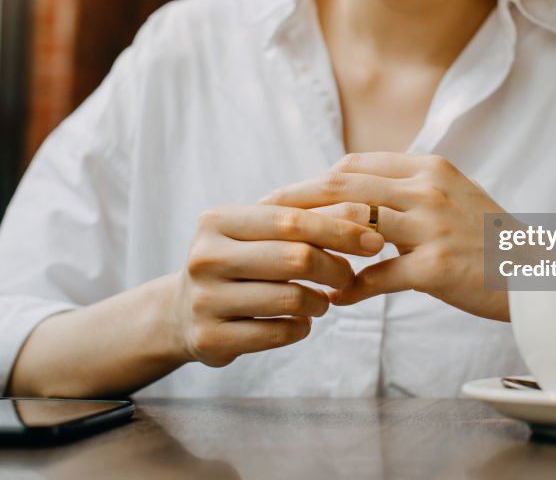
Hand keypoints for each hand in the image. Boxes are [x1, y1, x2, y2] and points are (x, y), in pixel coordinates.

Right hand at [174, 204, 384, 366]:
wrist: (180, 312)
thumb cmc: (236, 264)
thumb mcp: (255, 234)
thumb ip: (302, 222)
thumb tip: (368, 216)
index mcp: (218, 221)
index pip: (292, 220)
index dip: (340, 229)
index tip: (375, 241)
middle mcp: (206, 257)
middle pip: (297, 257)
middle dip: (336, 268)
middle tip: (349, 276)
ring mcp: (205, 299)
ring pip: (292, 298)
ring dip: (320, 302)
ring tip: (322, 301)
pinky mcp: (210, 338)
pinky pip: (279, 332)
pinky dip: (301, 327)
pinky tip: (300, 322)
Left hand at [259, 153, 509, 321]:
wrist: (538, 270)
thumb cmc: (488, 236)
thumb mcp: (451, 195)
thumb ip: (406, 190)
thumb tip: (353, 196)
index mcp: (428, 168)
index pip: (354, 166)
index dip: (313, 181)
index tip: (284, 196)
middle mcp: (428, 189)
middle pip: (343, 189)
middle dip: (296, 202)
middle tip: (263, 218)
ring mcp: (432, 227)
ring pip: (354, 227)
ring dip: (316, 243)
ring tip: (289, 257)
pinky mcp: (437, 267)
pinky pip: (379, 276)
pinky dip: (353, 287)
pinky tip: (337, 297)